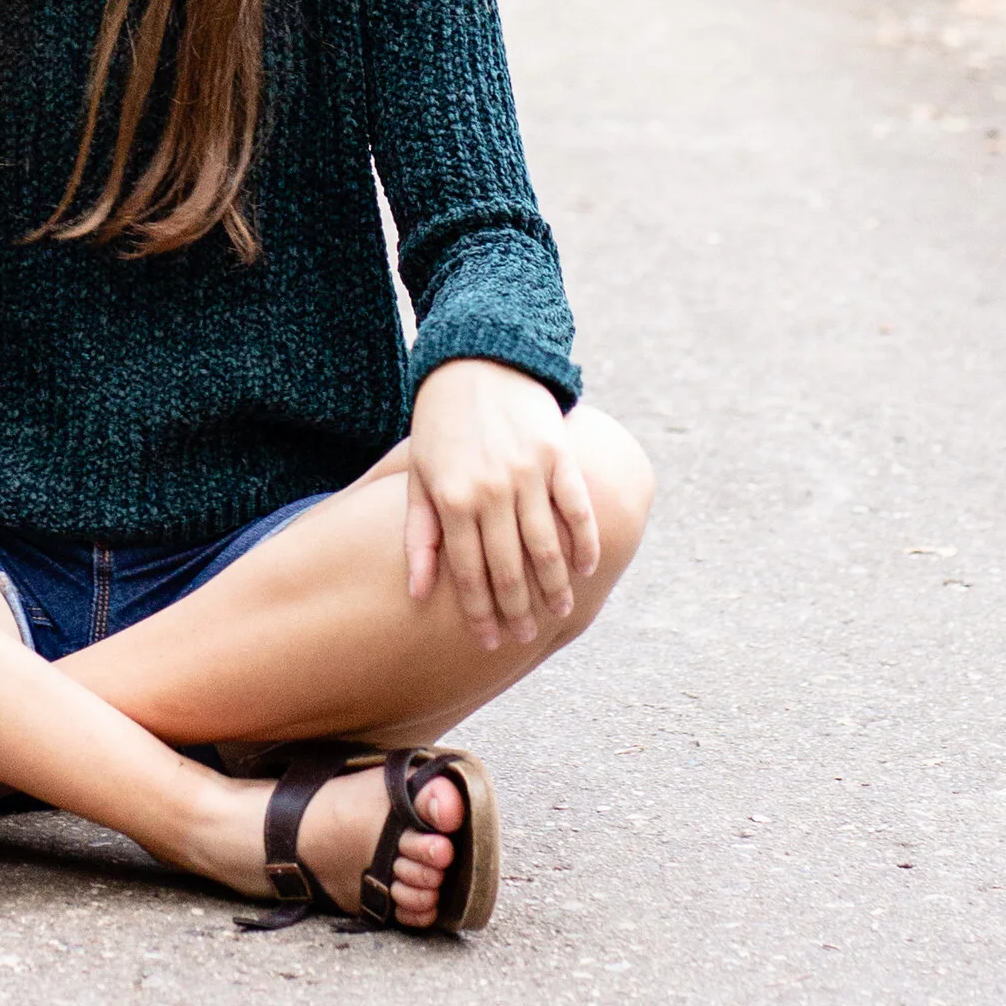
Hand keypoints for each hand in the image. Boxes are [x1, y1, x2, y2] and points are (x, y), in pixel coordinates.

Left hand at [404, 357, 598, 649]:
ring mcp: (527, 472)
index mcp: (453, 499)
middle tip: (526, 636)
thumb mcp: (419, 477)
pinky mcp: (557, 454)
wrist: (476, 362)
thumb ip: (420, 536)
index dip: (481, 612)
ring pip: (546, 545)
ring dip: (555, 585)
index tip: (488, 643)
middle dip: (518, 609)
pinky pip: (576, 508)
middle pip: (509, 566)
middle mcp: (491, 490)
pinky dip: (584, 540)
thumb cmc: (441, 426)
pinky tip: (587, 567)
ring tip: (561, 611)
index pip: (469, 572)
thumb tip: (418, 594)